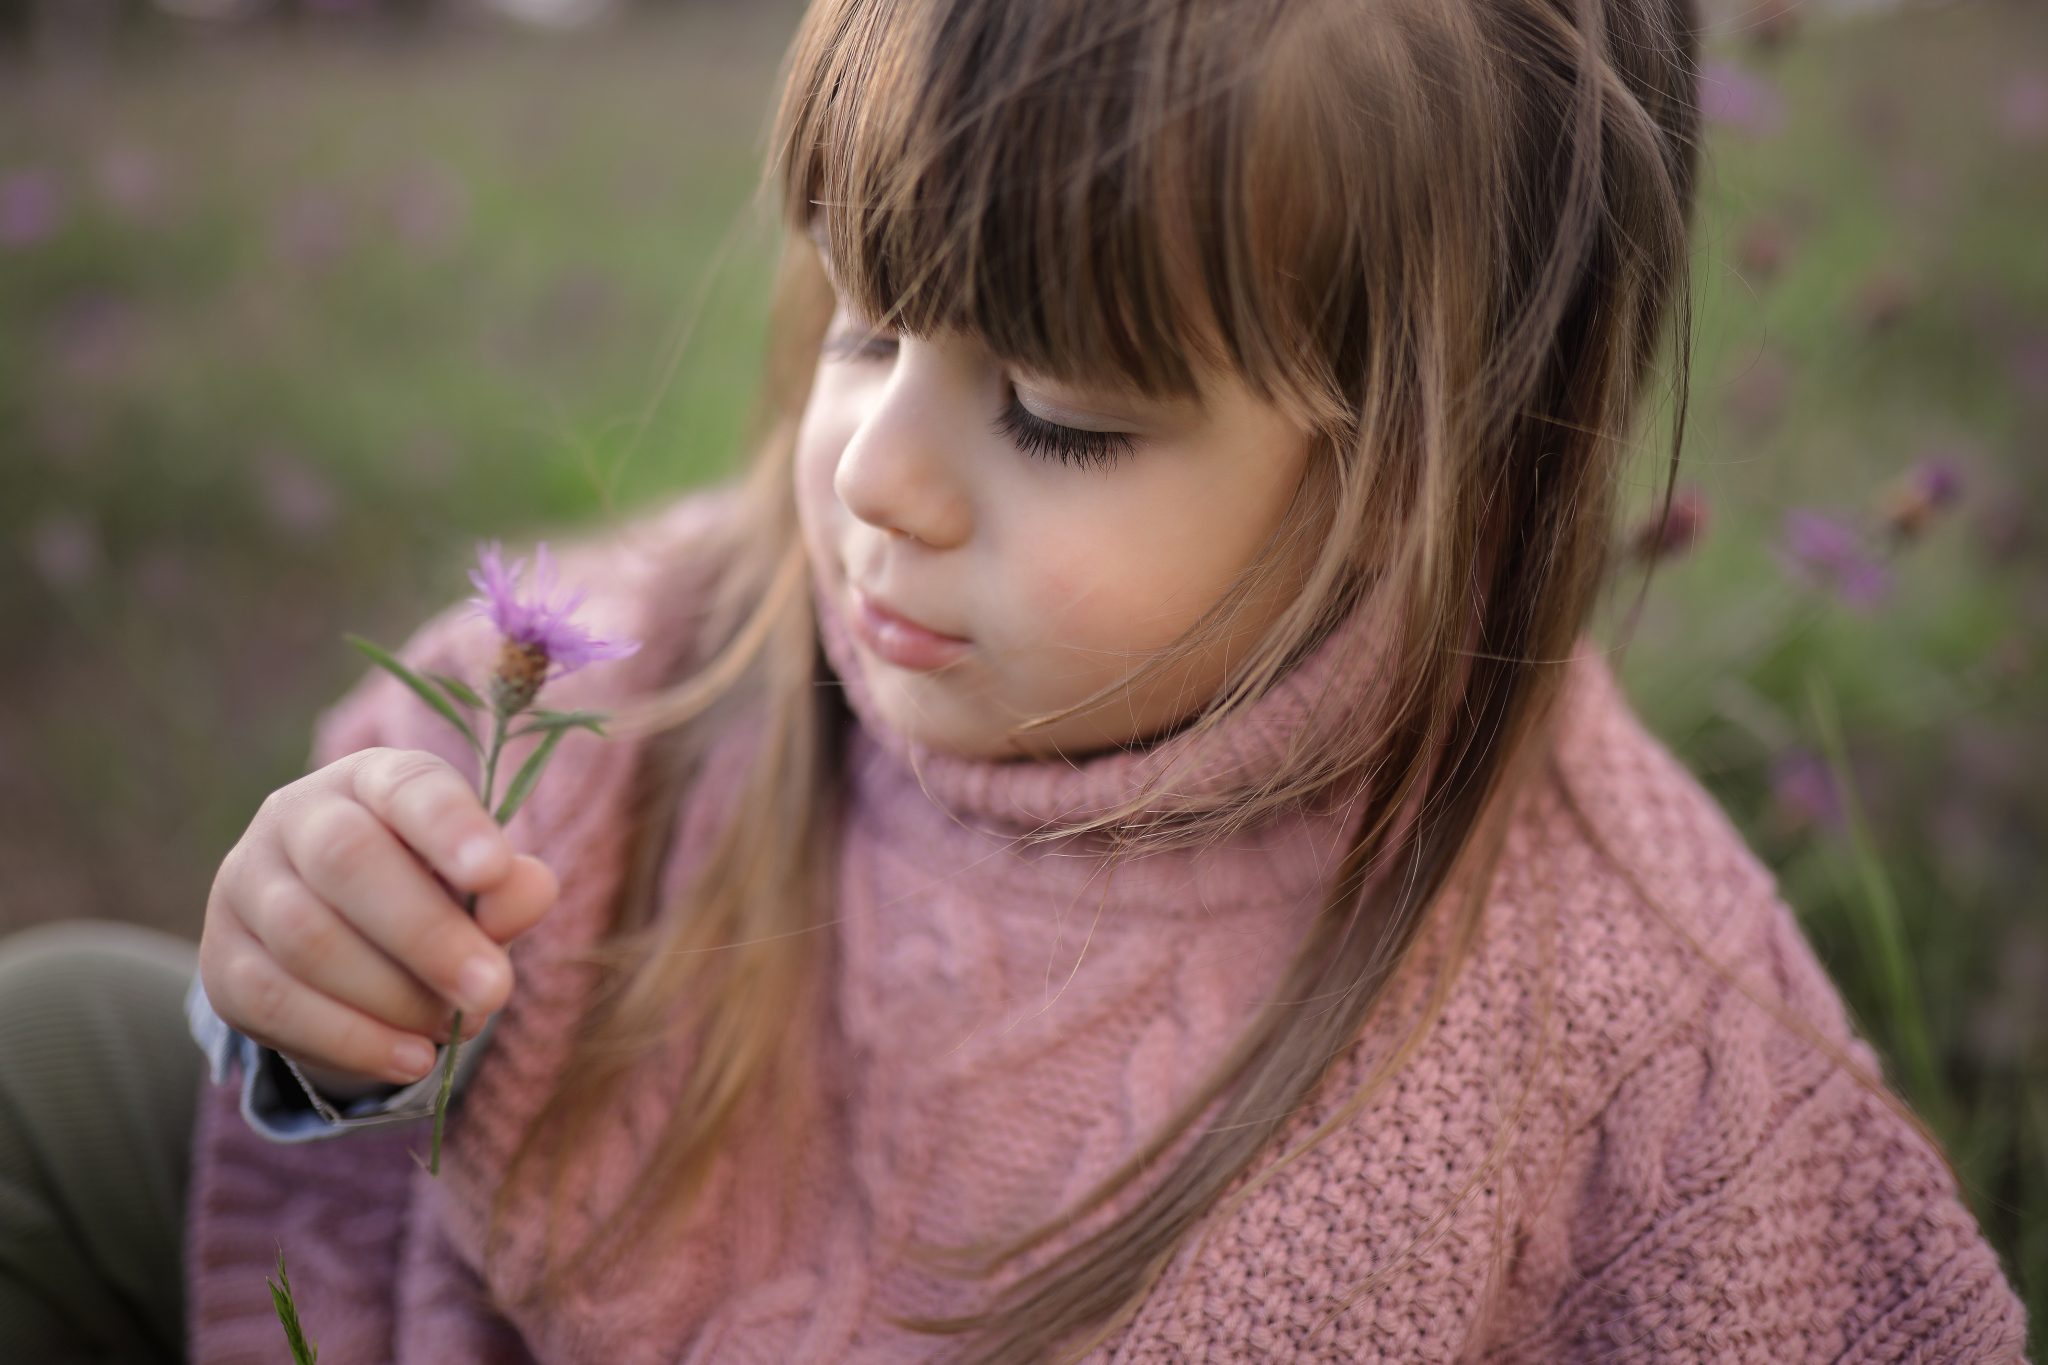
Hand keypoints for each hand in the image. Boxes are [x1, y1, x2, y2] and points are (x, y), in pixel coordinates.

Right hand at [199, 747, 558, 1088]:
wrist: (340, 935)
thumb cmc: (428, 890)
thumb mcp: (475, 883)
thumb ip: (507, 887)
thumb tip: (530, 891)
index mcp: (372, 779)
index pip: (407, 785)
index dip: (449, 825)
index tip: (494, 869)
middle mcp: (294, 816)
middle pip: (347, 860)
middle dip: (427, 933)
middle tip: (493, 989)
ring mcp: (245, 884)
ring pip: (308, 938)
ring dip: (394, 996)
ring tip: (453, 1028)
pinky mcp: (222, 959)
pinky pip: (276, 1001)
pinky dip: (351, 1038)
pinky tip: (412, 1059)